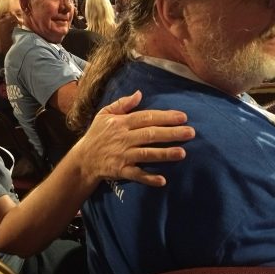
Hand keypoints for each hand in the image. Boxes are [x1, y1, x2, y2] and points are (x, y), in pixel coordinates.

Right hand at [72, 90, 194, 186]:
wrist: (83, 159)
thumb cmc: (96, 135)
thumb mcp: (104, 114)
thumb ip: (122, 104)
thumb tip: (139, 93)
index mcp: (121, 123)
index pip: (146, 117)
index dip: (165, 117)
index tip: (183, 117)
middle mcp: (123, 138)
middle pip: (150, 134)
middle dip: (171, 133)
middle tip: (191, 133)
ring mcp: (122, 155)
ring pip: (146, 154)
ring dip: (164, 154)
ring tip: (182, 153)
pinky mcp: (121, 170)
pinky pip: (137, 175)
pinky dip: (149, 178)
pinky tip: (162, 180)